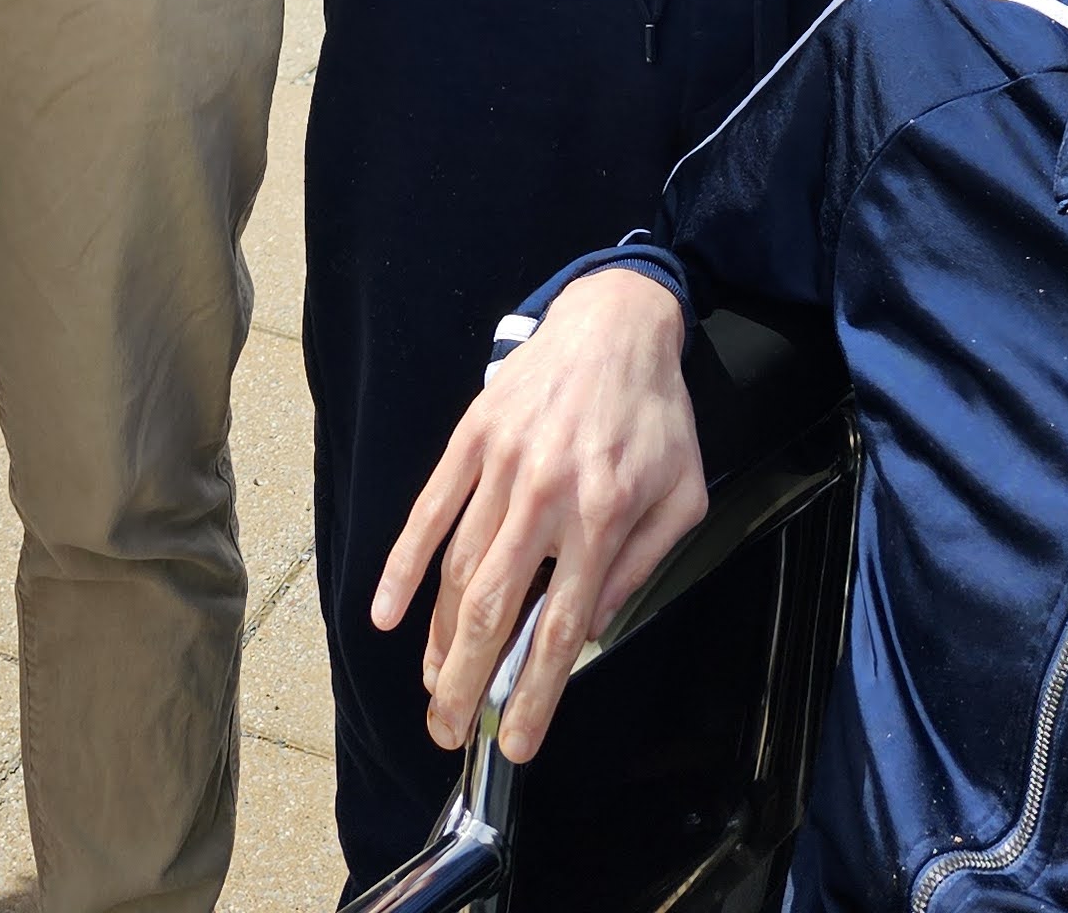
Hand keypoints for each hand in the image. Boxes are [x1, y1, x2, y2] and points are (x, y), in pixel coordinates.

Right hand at [370, 265, 705, 764]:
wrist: (617, 324)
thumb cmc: (655, 415)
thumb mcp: (680, 498)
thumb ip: (639, 568)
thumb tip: (588, 630)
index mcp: (602, 518)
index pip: (558, 629)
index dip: (533, 695)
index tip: (516, 743)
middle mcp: (546, 497)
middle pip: (492, 610)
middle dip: (466, 683)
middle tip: (450, 731)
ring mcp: (502, 465)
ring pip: (457, 569)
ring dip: (438, 639)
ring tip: (433, 685)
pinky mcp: (472, 439)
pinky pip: (429, 512)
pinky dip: (403, 567)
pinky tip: (387, 613)